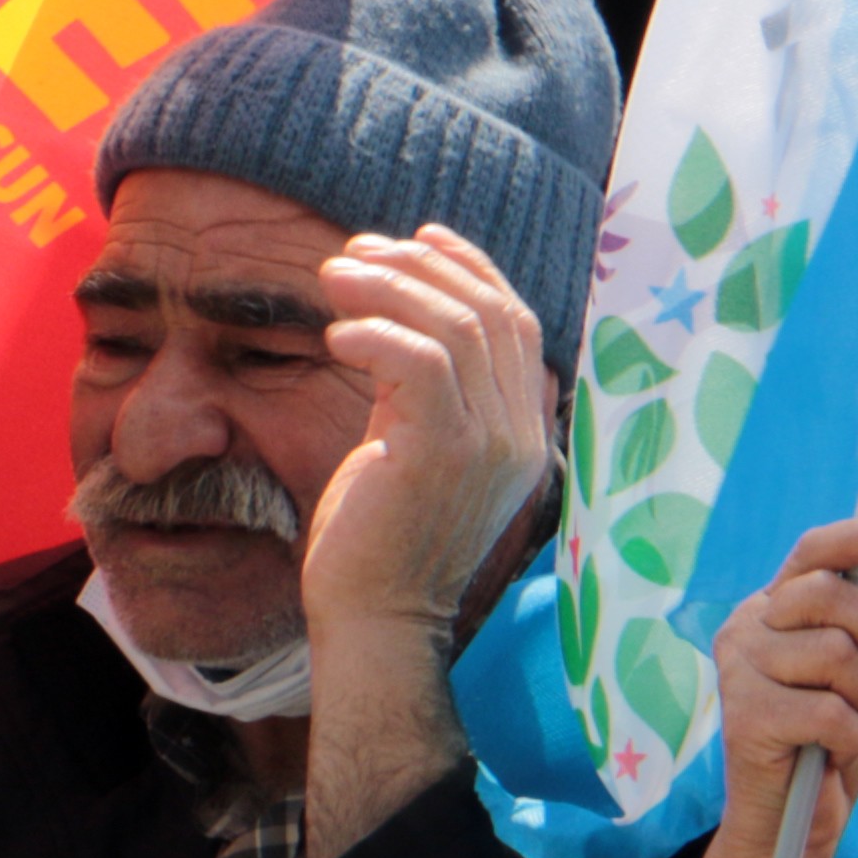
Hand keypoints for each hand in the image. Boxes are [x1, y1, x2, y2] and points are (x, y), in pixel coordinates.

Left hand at [292, 224, 553, 649]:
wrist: (375, 620)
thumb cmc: (381, 539)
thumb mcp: (416, 447)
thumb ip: (426, 389)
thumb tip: (400, 311)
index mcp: (523, 430)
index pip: (516, 323)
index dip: (471, 268)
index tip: (418, 237)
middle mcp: (520, 433)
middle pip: (489, 312)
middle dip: (420, 268)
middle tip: (355, 252)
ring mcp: (491, 444)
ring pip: (457, 328)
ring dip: (390, 289)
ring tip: (334, 278)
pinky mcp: (444, 453)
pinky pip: (422, 365)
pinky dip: (377, 335)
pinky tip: (336, 335)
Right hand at [668, 516, 857, 857]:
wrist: (794, 827)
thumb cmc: (828, 746)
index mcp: (769, 611)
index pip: (809, 553)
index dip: (856, 539)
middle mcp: (745, 630)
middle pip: (833, 597)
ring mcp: (739, 672)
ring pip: (838, 655)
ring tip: (844, 727)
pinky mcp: (746, 719)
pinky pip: (832, 711)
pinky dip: (850, 739)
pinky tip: (830, 755)